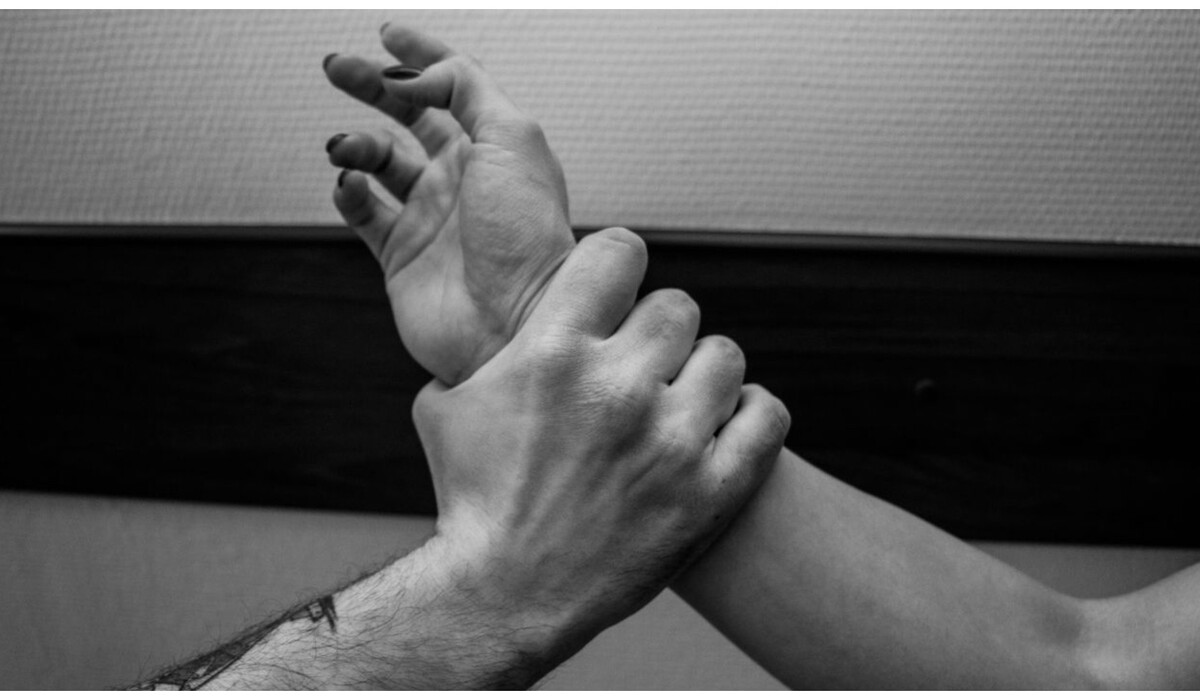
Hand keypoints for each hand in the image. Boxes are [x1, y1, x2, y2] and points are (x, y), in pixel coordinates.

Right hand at [325, 26, 573, 384]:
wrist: (514, 321)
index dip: (421, 56)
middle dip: (373, 87)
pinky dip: (349, 190)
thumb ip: (467, 89)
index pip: (454, 87)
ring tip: (346, 145)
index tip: (386, 34)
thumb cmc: (528, 237)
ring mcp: (431, 218)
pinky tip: (351, 183)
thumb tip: (418, 76)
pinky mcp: (402, 256)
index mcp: (495, 149)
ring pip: (379, 161)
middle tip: (337, 68)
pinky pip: (364, 210)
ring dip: (358, 142)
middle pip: (409, 116)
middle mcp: (463, 180)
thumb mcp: (512, 137)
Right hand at [411, 229, 790, 669]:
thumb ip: (484, 344)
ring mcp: (671, 442)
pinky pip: (768, 416)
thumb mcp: (446, 404)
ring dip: (701, 373)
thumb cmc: (472, 499)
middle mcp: (616, 388)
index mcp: (552, 352)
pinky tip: (722, 425)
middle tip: (637, 365)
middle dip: (655, 330)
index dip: (617, 265)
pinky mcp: (710, 493)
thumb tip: (504, 307)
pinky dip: (750, 415)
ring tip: (675, 403)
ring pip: (726, 355)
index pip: (621, 251)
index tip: (613, 291)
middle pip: (678, 305)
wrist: (504, 595)